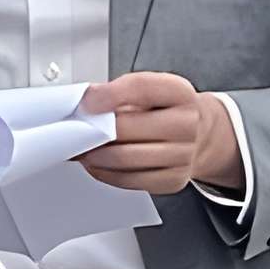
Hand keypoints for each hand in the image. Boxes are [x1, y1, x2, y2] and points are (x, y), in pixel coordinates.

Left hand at [82, 73, 241, 196]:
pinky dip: (105, 173)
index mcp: (179, 92)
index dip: (108, 95)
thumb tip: (83, 104)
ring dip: (94, 155)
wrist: (196, 132)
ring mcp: (184, 155)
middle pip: (126, 128)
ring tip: (80, 148)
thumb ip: (115, 92)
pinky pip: (130, 180)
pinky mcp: (174, 179)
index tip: (86, 102)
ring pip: (124, 158)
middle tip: (73, 129)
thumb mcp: (145, 89)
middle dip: (92, 130)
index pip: (140, 88)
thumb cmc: (162, 108)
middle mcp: (187, 124)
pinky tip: (97, 163)